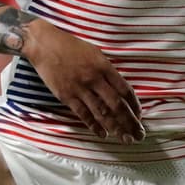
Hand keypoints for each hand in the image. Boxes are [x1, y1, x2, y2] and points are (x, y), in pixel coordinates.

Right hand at [24, 21, 143, 141]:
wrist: (44, 45)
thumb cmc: (70, 46)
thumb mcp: (94, 53)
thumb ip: (107, 70)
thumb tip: (118, 88)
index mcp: (104, 67)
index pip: (125, 90)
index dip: (134, 106)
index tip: (139, 116)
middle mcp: (94, 79)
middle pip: (117, 105)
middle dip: (130, 122)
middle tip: (138, 135)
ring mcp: (80, 89)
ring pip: (102, 113)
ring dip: (115, 128)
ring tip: (125, 139)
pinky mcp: (66, 96)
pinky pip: (83, 114)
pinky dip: (94, 126)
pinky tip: (103, 134)